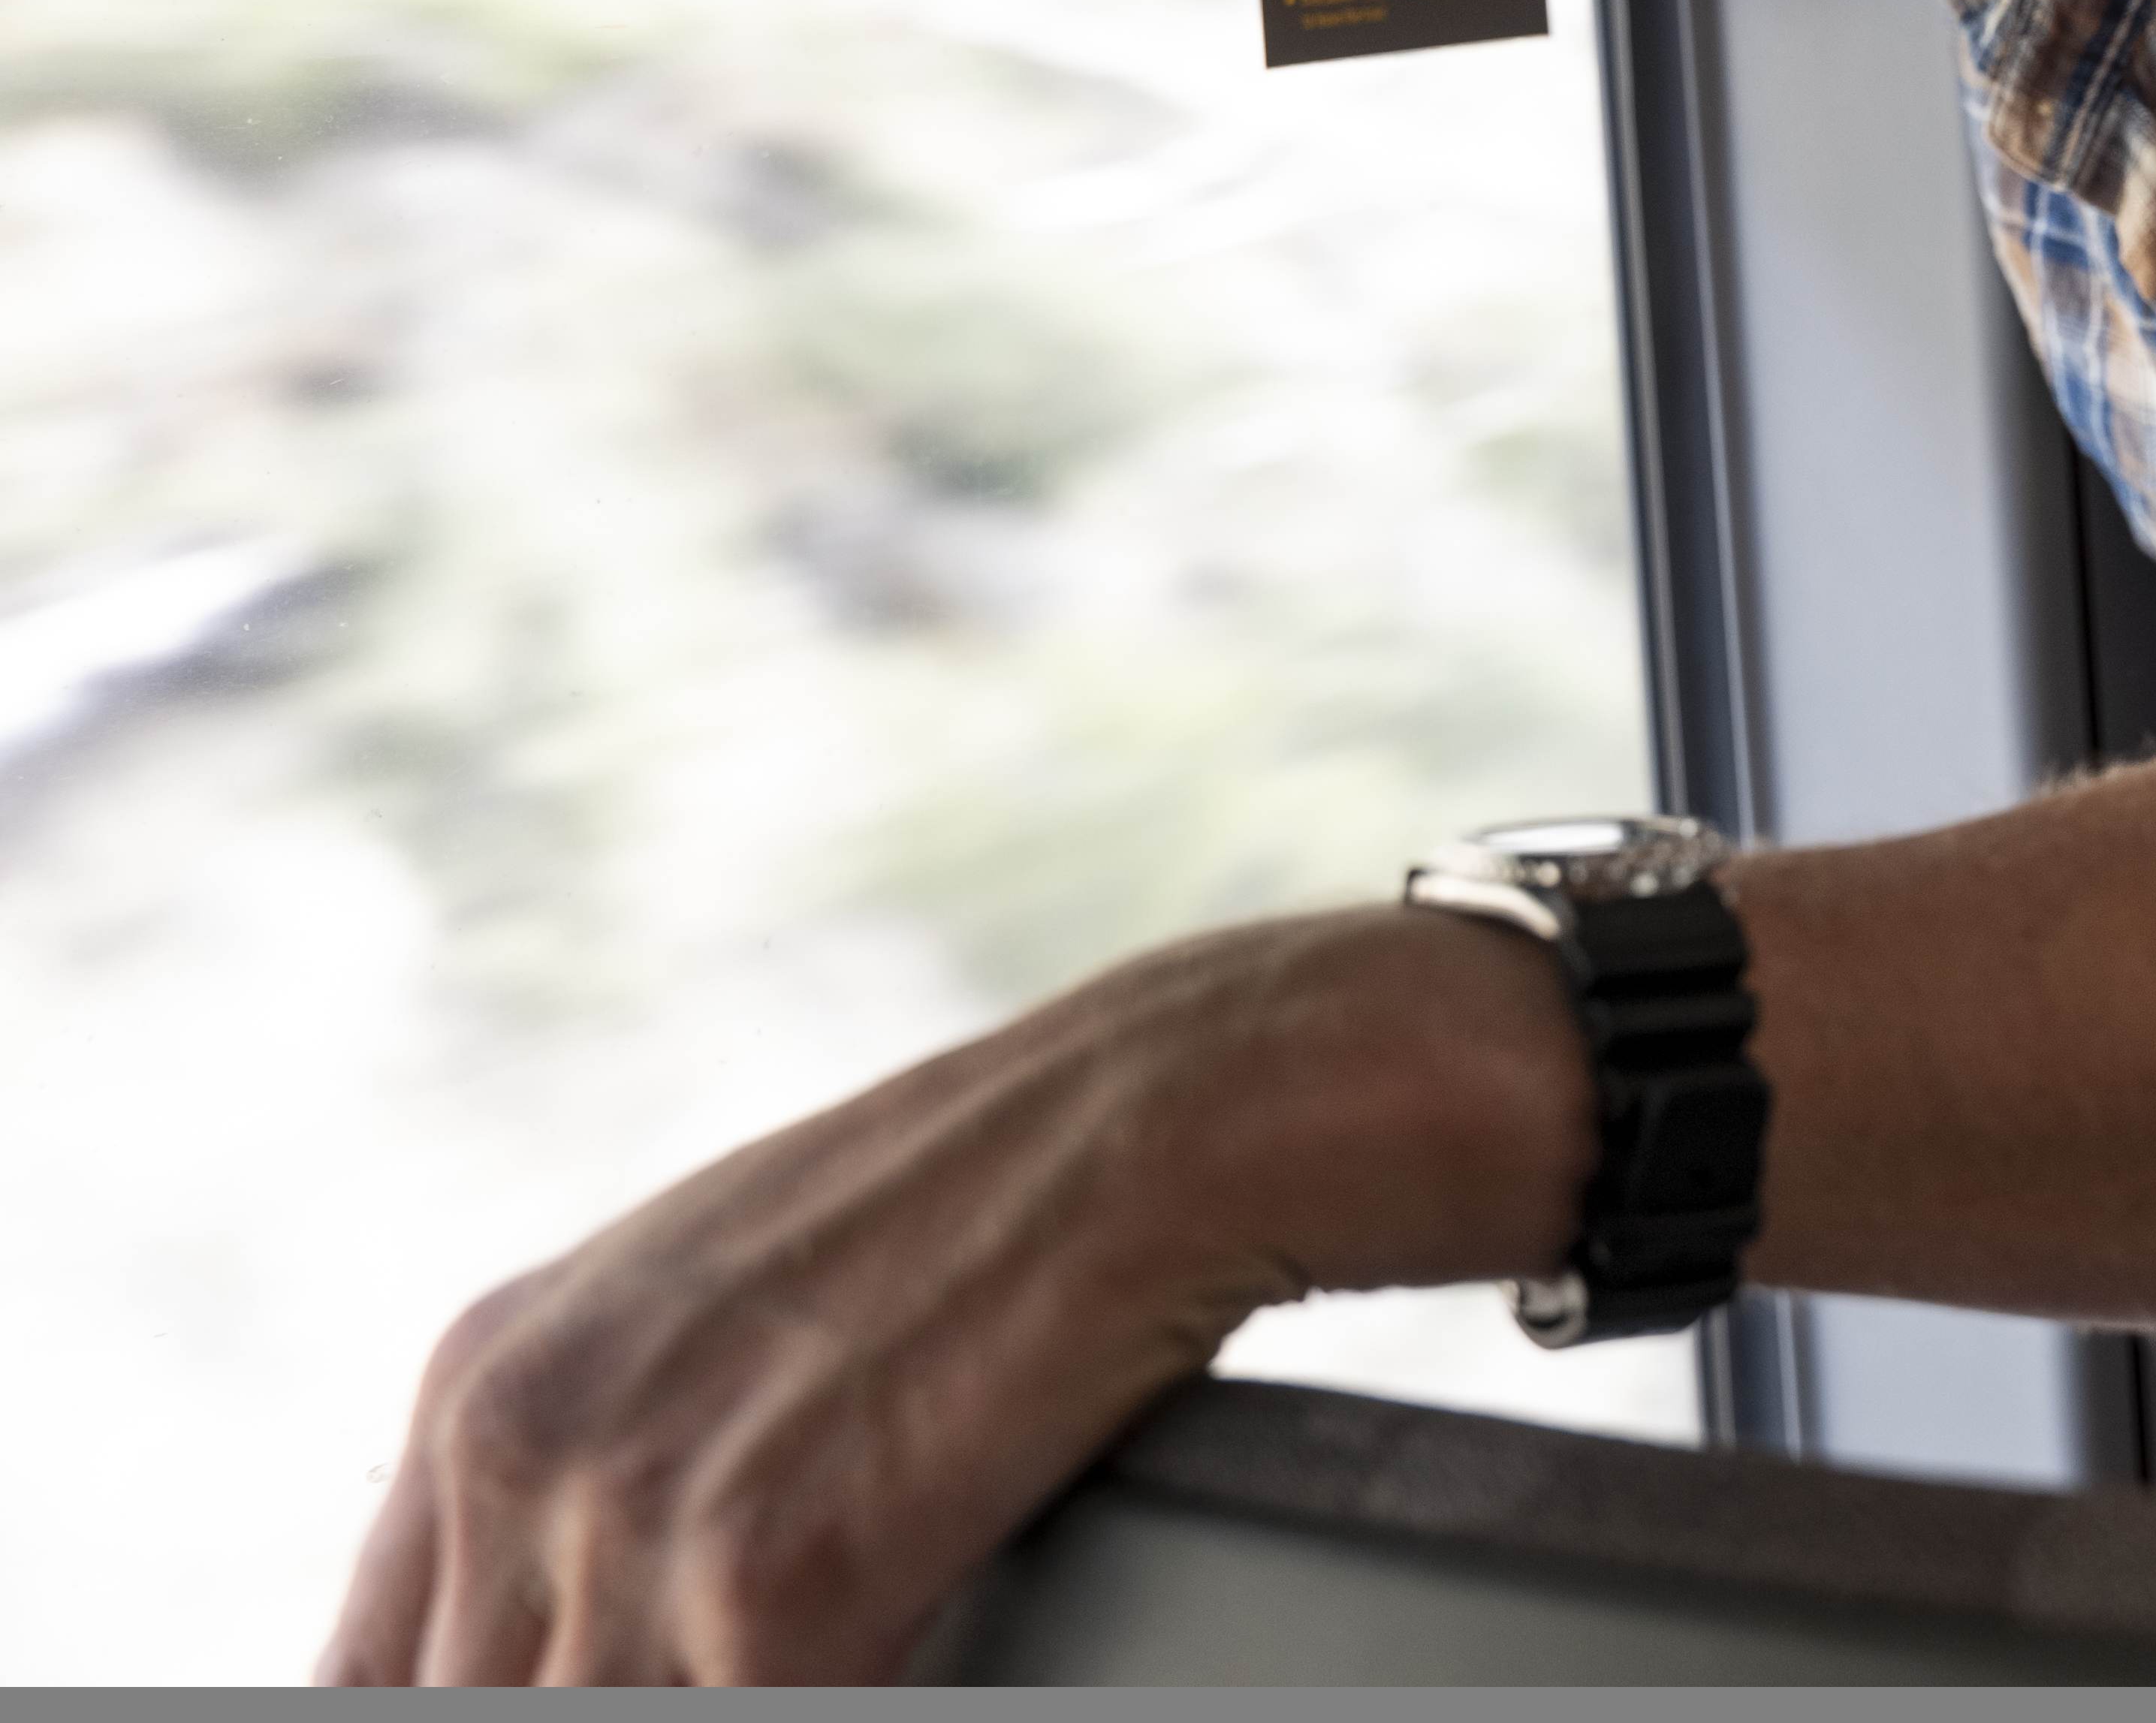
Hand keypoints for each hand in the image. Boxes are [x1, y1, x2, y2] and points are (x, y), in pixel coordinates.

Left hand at [317, 906, 1584, 1683]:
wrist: (1152, 1123)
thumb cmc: (975, 1214)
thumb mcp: (712, 1316)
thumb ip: (606, 1469)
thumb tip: (564, 1635)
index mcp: (483, 1383)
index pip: (371, 1676)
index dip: (479, 1703)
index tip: (593, 1674)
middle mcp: (521, 1443)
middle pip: (488, 1711)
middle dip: (635, 1696)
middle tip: (756, 1646)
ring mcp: (635, 1522)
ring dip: (747, 1691)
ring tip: (839, 1628)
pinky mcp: (771, 1592)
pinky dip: (869, 1689)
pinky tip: (920, 1640)